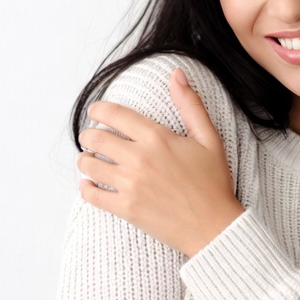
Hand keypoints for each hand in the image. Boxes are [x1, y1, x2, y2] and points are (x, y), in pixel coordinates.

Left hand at [76, 68, 244, 256]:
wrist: (214, 226)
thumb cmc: (213, 182)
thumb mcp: (208, 138)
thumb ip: (190, 104)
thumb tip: (176, 74)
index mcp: (157, 138)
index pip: (114, 114)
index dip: (99, 110)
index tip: (96, 112)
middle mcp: (139, 159)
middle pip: (95, 138)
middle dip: (89, 135)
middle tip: (92, 137)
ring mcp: (130, 185)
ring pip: (89, 165)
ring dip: (85, 159)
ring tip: (90, 159)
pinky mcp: (126, 208)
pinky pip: (92, 195)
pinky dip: (86, 188)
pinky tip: (89, 184)